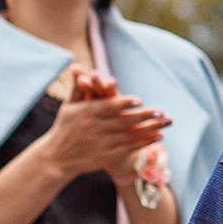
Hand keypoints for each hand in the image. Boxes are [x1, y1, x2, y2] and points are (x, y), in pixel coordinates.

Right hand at [35, 71, 169, 179]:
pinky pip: (129, 148)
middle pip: (123, 121)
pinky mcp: (106, 156)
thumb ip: (78, 87)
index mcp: (87, 113)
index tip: (140, 100)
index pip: (109, 107)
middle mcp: (95, 128)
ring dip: (149, 129)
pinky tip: (158, 136)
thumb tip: (77, 66)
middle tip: (162, 111)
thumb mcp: (69, 106)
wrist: (57, 157)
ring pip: (129, 135)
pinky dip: (144, 142)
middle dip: (144, 116)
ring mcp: (102, 143)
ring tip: (165, 122)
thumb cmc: (65, 127)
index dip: (124, 104)